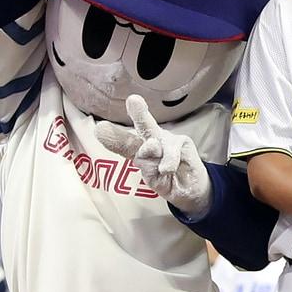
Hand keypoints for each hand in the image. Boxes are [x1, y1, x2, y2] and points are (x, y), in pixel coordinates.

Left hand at [95, 95, 211, 214]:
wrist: (192, 191)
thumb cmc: (168, 182)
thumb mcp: (153, 179)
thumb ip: (148, 163)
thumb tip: (151, 145)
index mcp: (138, 150)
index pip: (125, 143)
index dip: (114, 137)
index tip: (100, 129)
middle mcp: (151, 140)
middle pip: (144, 126)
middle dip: (139, 114)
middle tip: (134, 100)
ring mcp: (166, 139)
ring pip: (159, 136)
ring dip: (153, 140)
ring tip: (154, 148)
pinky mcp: (182, 141)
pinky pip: (172, 151)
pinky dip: (169, 161)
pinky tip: (167, 169)